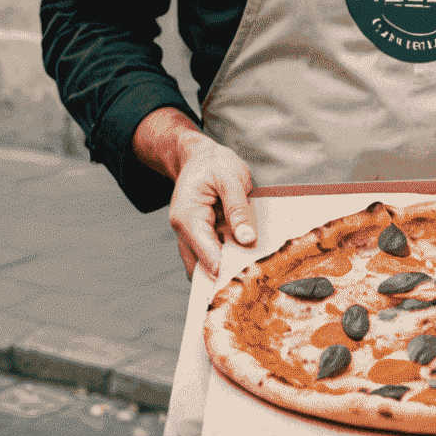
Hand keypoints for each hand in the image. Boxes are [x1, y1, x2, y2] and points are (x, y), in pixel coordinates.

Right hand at [167, 129, 256, 278]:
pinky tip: (245, 254)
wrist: (200, 156)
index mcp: (187, 217)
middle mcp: (184, 231)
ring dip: (225, 266)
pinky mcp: (201, 235)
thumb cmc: (214, 163)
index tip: (243, 278)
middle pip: (201, 266)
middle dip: (223, 274)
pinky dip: (227, 256)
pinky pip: (212, 252)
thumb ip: (238, 209)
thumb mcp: (231, 178)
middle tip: (250, 278)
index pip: (204, 253)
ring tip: (251, 268)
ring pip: (205, 263)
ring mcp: (190, 235)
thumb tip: (246, 239)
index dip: (223, 268)